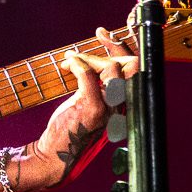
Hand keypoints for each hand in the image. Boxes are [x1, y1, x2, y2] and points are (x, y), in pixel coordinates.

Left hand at [19, 28, 136, 191]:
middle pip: (131, 66)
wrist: (55, 156)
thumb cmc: (69, 128)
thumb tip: (93, 57)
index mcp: (124, 104)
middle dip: (112, 47)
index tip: (105, 34)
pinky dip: (77, 64)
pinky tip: (67, 63)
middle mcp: (122, 107)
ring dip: (89, 57)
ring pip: (111, 69)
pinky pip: (88, 76)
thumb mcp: (87, 101)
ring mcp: (109, 109)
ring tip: (71, 60)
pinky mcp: (92, 110)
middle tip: (94, 39)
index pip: (136, 70)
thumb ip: (96, 83)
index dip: (124, 47)